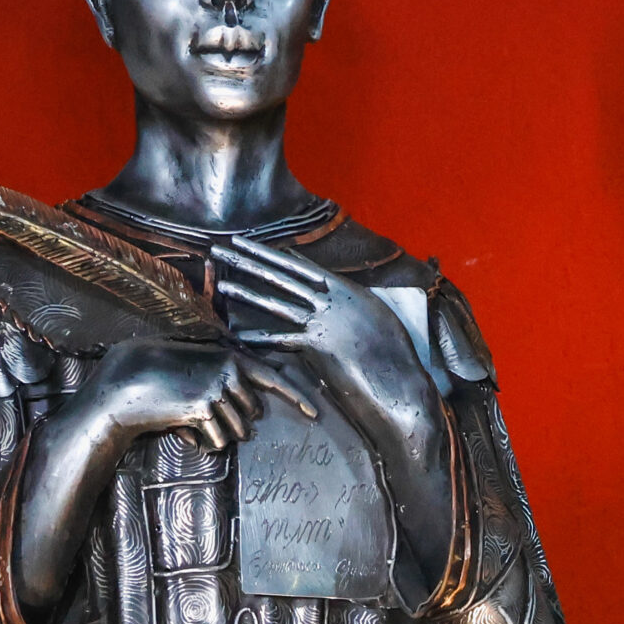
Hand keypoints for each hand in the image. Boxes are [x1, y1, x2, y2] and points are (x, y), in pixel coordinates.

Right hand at [12, 340, 316, 619]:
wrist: (125, 385)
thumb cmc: (161, 379)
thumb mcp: (198, 372)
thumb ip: (227, 384)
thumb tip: (252, 416)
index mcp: (233, 357)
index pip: (275, 378)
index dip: (298, 397)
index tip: (316, 413)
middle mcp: (232, 370)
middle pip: (251, 417)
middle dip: (228, 424)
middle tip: (196, 413)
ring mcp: (219, 388)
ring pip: (235, 434)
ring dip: (212, 436)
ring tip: (185, 419)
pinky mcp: (205, 408)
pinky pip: (217, 443)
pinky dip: (199, 444)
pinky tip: (178, 427)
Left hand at [212, 237, 442, 443]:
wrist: (401, 380)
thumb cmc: (396, 352)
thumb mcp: (378, 316)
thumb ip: (353, 303)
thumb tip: (339, 295)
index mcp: (347, 288)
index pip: (301, 266)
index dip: (272, 254)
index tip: (251, 244)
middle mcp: (331, 300)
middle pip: (282, 275)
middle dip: (250, 261)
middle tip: (223, 250)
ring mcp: (322, 322)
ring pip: (276, 302)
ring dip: (246, 292)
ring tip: (222, 283)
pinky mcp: (317, 346)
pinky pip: (281, 339)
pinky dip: (259, 338)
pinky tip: (239, 335)